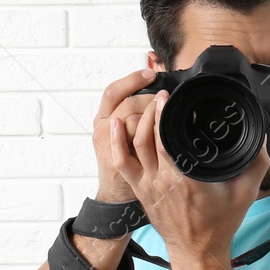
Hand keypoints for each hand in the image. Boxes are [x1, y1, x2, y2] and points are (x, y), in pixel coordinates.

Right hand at [92, 67, 161, 202]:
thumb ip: (134, 116)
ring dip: (154, 115)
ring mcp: (108, 146)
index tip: (151, 74)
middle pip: (126, 103)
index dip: (132, 79)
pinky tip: (167, 131)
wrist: (116, 195)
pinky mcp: (118, 162)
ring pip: (133, 120)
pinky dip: (155, 133)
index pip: (113, 91)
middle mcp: (102, 130)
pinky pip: (138, 142)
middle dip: (150, 98)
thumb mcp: (123, 135)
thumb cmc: (127, 162)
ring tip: (168, 113)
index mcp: (102, 119)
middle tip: (166, 97)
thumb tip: (156, 94)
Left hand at [109, 89, 269, 266]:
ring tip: (146, 106)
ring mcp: (147, 187)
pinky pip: (121, 163)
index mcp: (185, 180)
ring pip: (132, 147)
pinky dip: (115, 143)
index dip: (164, 114)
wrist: (197, 251)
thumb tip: (262, 138)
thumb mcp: (246, 193)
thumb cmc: (219, 224)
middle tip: (160, 96)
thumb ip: (257, 163)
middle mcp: (162, 182)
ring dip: (137, 123)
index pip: (166, 139)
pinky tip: (116, 125)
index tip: (169, 97)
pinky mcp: (139, 191)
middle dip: (152, 112)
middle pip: (147, 138)